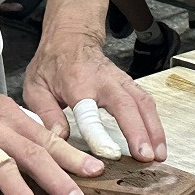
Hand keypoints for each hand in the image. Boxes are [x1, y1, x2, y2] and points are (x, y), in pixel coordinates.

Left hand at [24, 29, 165, 162]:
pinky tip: (158, 141)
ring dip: (154, 129)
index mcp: (76, 83)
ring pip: (143, 102)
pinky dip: (155, 122)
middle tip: (146, 158)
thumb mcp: (35, 87)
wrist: (70, 36)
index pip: (89, 112)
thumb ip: (46, 115)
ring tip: (159, 155)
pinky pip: (146, 101)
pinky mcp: (129, 83)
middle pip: (127, 105)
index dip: (99, 134)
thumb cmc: (52, 63)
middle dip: (139, 132)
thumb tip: (59, 140)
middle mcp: (103, 81)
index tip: (110, 155)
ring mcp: (120, 80)